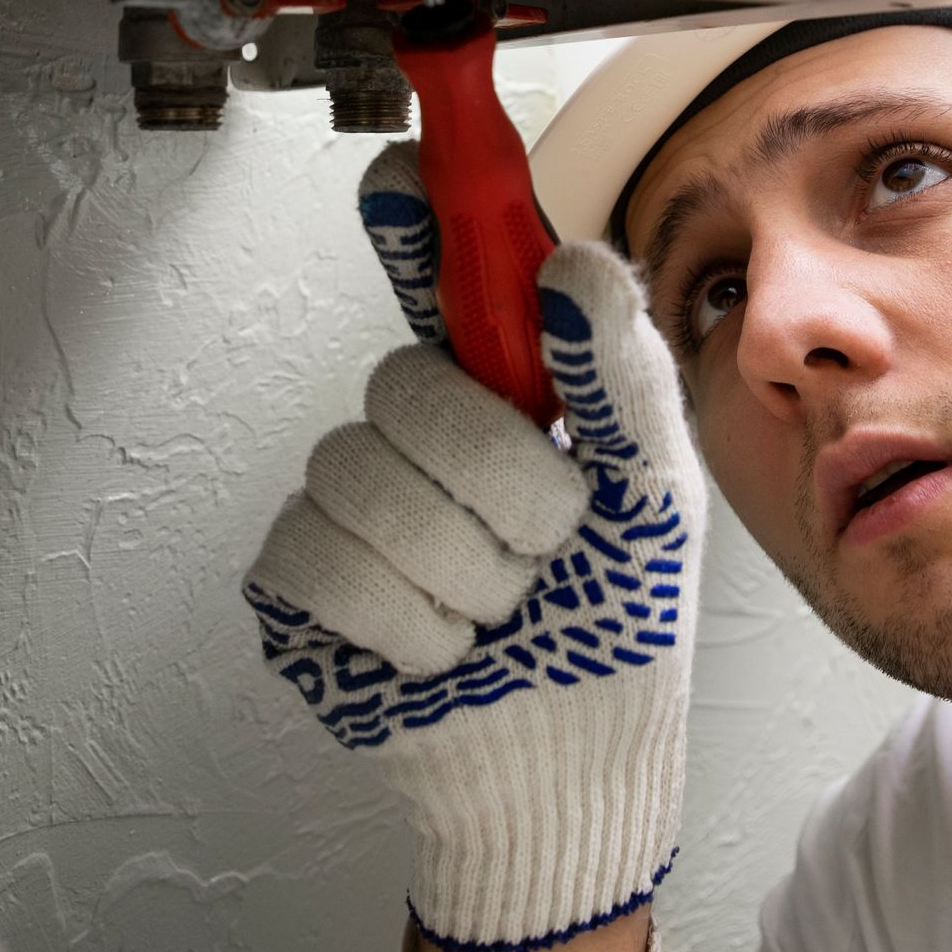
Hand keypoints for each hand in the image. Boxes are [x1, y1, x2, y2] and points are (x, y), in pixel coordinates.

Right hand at [243, 147, 706, 951]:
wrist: (574, 773)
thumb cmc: (618, 628)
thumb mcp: (654, 492)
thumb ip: (620, 375)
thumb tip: (568, 265)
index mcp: (497, 391)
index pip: (433, 277)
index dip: (413, 221)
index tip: (408, 178)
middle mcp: (410, 434)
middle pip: (405, 384)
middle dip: (501, 479)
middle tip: (548, 542)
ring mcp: (344, 504)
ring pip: (364, 475)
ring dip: (463, 566)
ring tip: (500, 609)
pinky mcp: (297, 585)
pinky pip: (319, 556)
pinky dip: (405, 619)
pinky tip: (439, 648)